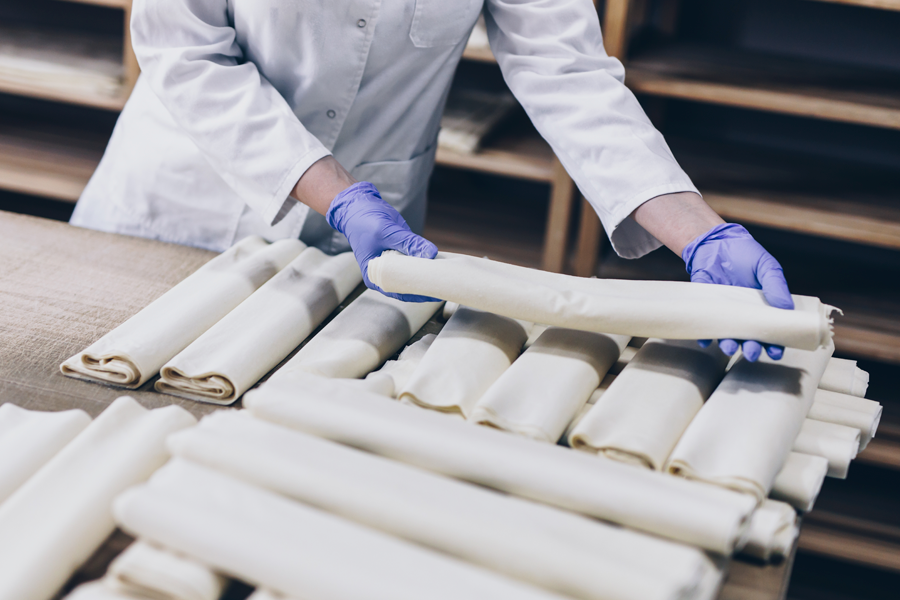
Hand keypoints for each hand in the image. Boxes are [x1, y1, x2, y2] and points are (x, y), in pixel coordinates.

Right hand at [327, 182, 438, 301]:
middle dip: (426, 285)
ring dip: (427, 273)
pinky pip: (415, 261)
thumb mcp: (388, 232)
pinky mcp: (401, 253)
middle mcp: (384, 274)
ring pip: (413, 273)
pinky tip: (438, 261)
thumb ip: (410, 243)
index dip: (419, 294)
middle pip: (408, 285)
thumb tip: (432, 253)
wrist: (358, 207)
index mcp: (375, 277)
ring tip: (445, 274)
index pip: (400, 292)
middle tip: (445, 284)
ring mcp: (393, 264)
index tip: (436, 292)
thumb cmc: (365, 221)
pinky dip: (425, 261)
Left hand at [682, 223, 793, 361]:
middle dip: (750, 349)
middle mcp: (743, 314)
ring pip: (726, 335)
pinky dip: (703, 335)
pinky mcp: (704, 308)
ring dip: (727, 345)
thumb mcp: (766, 266)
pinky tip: (705, 341)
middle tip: (751, 354)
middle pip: (748, 338)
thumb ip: (776, 286)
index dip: (774, 344)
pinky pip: (704, 325)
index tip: (775, 353)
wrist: (715, 243)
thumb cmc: (745, 254)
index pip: (770, 331)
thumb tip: (787, 309)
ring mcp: (723, 312)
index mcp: (762, 308)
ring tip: (729, 348)